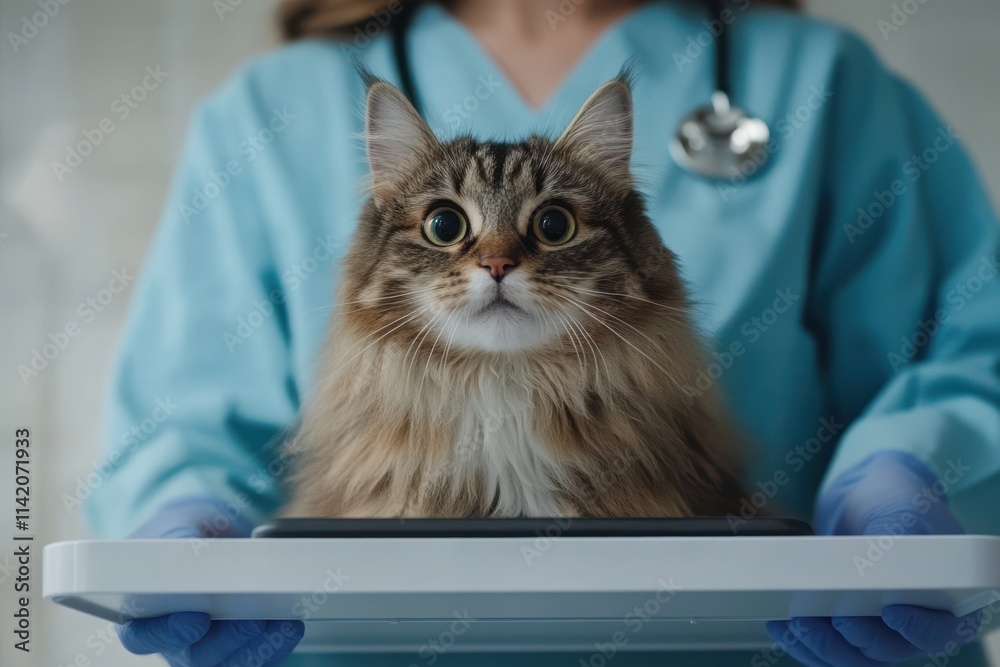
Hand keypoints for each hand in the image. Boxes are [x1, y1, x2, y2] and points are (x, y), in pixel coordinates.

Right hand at [116, 496, 304, 665]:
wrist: (202, 537)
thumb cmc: (177, 533)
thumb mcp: (172, 526)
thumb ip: (175, 537)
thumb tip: (189, 545)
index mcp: (140, 612)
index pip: (142, 636)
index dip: (168, 633)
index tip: (197, 620)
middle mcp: (170, 639)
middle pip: (194, 656)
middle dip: (228, 640)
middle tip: (253, 621)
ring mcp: (203, 647)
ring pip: (228, 662)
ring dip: (258, 647)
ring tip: (284, 624)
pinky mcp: (234, 648)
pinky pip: (253, 657)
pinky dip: (274, 645)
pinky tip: (290, 627)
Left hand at [767, 451, 982, 665]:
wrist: (863, 499)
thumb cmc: (893, 500)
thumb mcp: (901, 509)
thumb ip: (895, 535)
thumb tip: (876, 558)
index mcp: (946, 600)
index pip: (940, 631)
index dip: (918, 629)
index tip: (892, 613)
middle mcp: (913, 624)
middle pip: (888, 651)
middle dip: (857, 638)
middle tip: (832, 617)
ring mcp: (876, 630)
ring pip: (851, 657)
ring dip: (821, 645)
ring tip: (795, 622)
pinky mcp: (843, 628)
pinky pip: (824, 649)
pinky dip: (801, 642)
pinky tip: (781, 624)